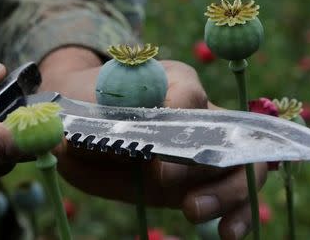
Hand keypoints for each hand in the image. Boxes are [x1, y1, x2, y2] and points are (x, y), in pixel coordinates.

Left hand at [40, 47, 266, 239]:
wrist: (91, 117)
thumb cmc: (90, 110)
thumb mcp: (82, 116)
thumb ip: (81, 130)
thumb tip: (66, 147)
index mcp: (172, 83)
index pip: (187, 95)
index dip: (178, 123)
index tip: (154, 156)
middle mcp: (197, 115)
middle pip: (228, 135)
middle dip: (212, 169)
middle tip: (185, 198)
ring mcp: (204, 149)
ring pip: (242, 165)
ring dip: (229, 195)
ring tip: (195, 212)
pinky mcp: (202, 179)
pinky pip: (236, 193)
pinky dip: (239, 213)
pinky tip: (225, 233)